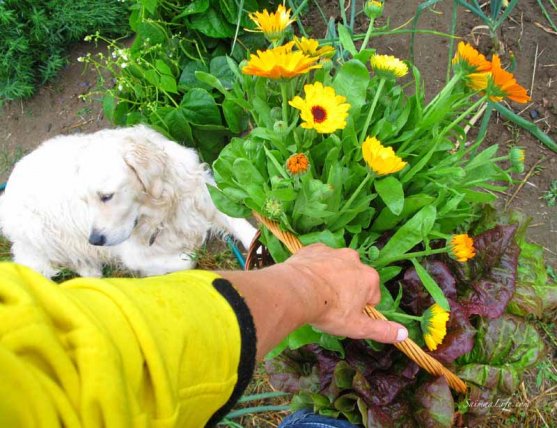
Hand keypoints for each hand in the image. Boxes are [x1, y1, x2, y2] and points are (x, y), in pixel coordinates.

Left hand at [283, 243, 407, 342]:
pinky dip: (315, 267)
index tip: (346, 315)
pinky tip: (307, 281)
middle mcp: (354, 259)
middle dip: (347, 290)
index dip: (360, 308)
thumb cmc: (329, 310)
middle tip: (331, 305)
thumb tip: (404, 334)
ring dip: (331, 277)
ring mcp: (333, 251)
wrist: (296, 291)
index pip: (372, 295)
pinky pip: (318, 258)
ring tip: (317, 293)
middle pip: (355, 278)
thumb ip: (382, 330)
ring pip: (336, 266)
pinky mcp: (314, 248)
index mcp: (368, 277)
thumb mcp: (358, 327)